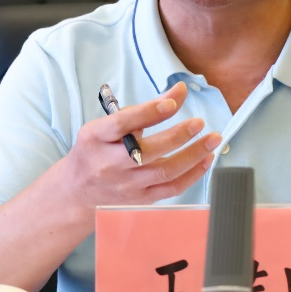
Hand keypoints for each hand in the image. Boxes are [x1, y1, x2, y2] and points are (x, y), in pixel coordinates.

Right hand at [57, 82, 220, 208]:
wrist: (77, 191)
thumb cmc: (95, 150)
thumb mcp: (106, 125)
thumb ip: (141, 110)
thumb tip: (178, 93)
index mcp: (96, 138)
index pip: (123, 124)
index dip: (148, 113)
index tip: (171, 103)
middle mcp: (109, 163)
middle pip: (147, 151)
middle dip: (178, 136)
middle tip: (198, 123)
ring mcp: (127, 184)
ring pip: (165, 171)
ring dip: (193, 155)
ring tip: (212, 139)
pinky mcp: (141, 199)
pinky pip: (171, 188)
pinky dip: (192, 174)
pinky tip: (206, 159)